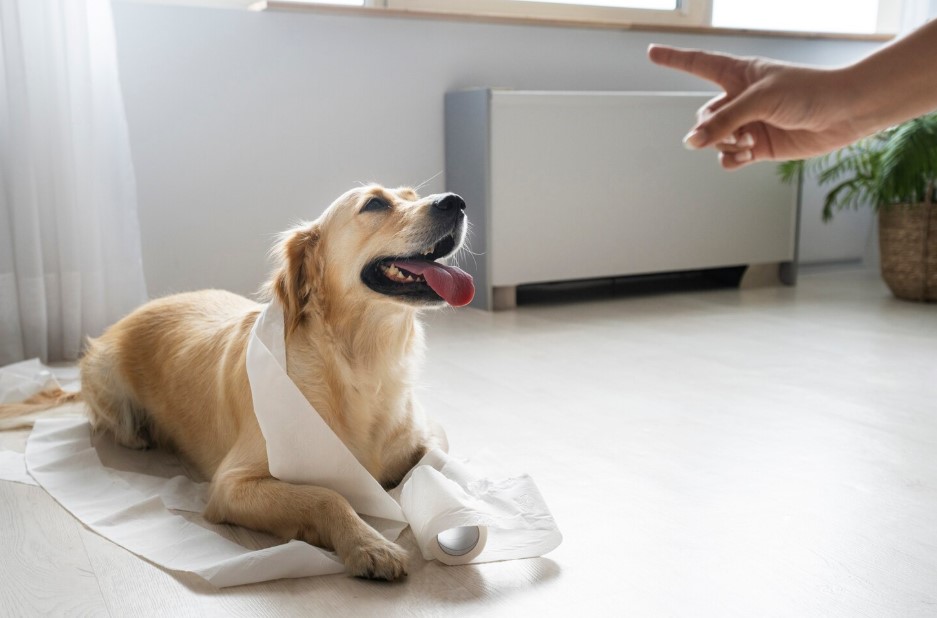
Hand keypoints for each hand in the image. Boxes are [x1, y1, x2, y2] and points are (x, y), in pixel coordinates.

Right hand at [647, 45, 865, 169]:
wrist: (844, 113)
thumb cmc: (808, 92)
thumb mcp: (760, 100)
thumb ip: (724, 121)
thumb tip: (692, 142)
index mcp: (738, 74)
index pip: (697, 64)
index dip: (674, 59)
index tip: (652, 52)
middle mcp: (740, 98)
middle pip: (703, 116)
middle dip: (712, 128)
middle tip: (735, 132)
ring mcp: (748, 123)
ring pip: (714, 139)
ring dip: (725, 145)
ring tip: (749, 142)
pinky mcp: (758, 146)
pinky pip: (728, 158)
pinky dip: (732, 159)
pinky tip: (747, 155)